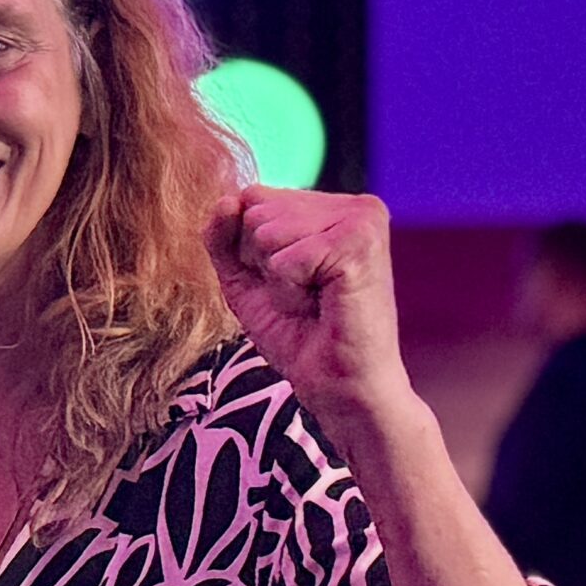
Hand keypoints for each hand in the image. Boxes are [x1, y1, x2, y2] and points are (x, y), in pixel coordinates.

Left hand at [204, 187, 415, 436]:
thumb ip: (224, 236)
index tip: (291, 283)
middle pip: (256, 211)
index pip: (252, 198)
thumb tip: (227, 198)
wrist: (339, 387)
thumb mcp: (245, 278)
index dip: (251, 252)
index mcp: (332, 205)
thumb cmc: (299, 336)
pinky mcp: (359, 242)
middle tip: (305, 297)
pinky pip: (284, 259)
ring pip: (267, 232)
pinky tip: (321, 306)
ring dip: (277, 281)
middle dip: (263, 265)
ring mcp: (361, 219)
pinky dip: (289, 293)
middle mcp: (353, 204)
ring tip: (313, 302)